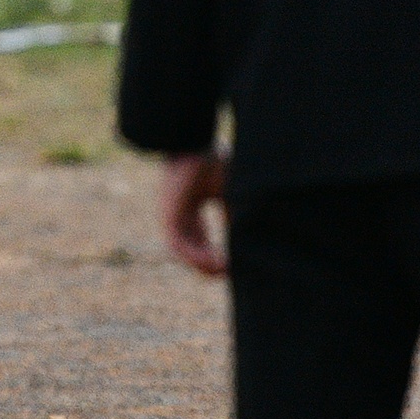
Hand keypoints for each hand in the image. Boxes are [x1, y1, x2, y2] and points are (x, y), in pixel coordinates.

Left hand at [159, 150, 229, 275]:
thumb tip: (252, 243)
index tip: (236, 263)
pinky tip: (217, 262)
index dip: (218, 254)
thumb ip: (235, 218)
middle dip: (212, 264)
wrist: (194, 147)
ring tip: (227, 270)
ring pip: (187, 252)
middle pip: (194, 250)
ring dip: (206, 264)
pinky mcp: (168, 218)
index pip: (202, 240)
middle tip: (231, 272)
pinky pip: (180, 246)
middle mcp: (180, 216)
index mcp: (191, 208)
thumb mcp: (230, 195)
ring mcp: (172, 218)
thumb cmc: (213, 163)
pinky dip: (198, 257)